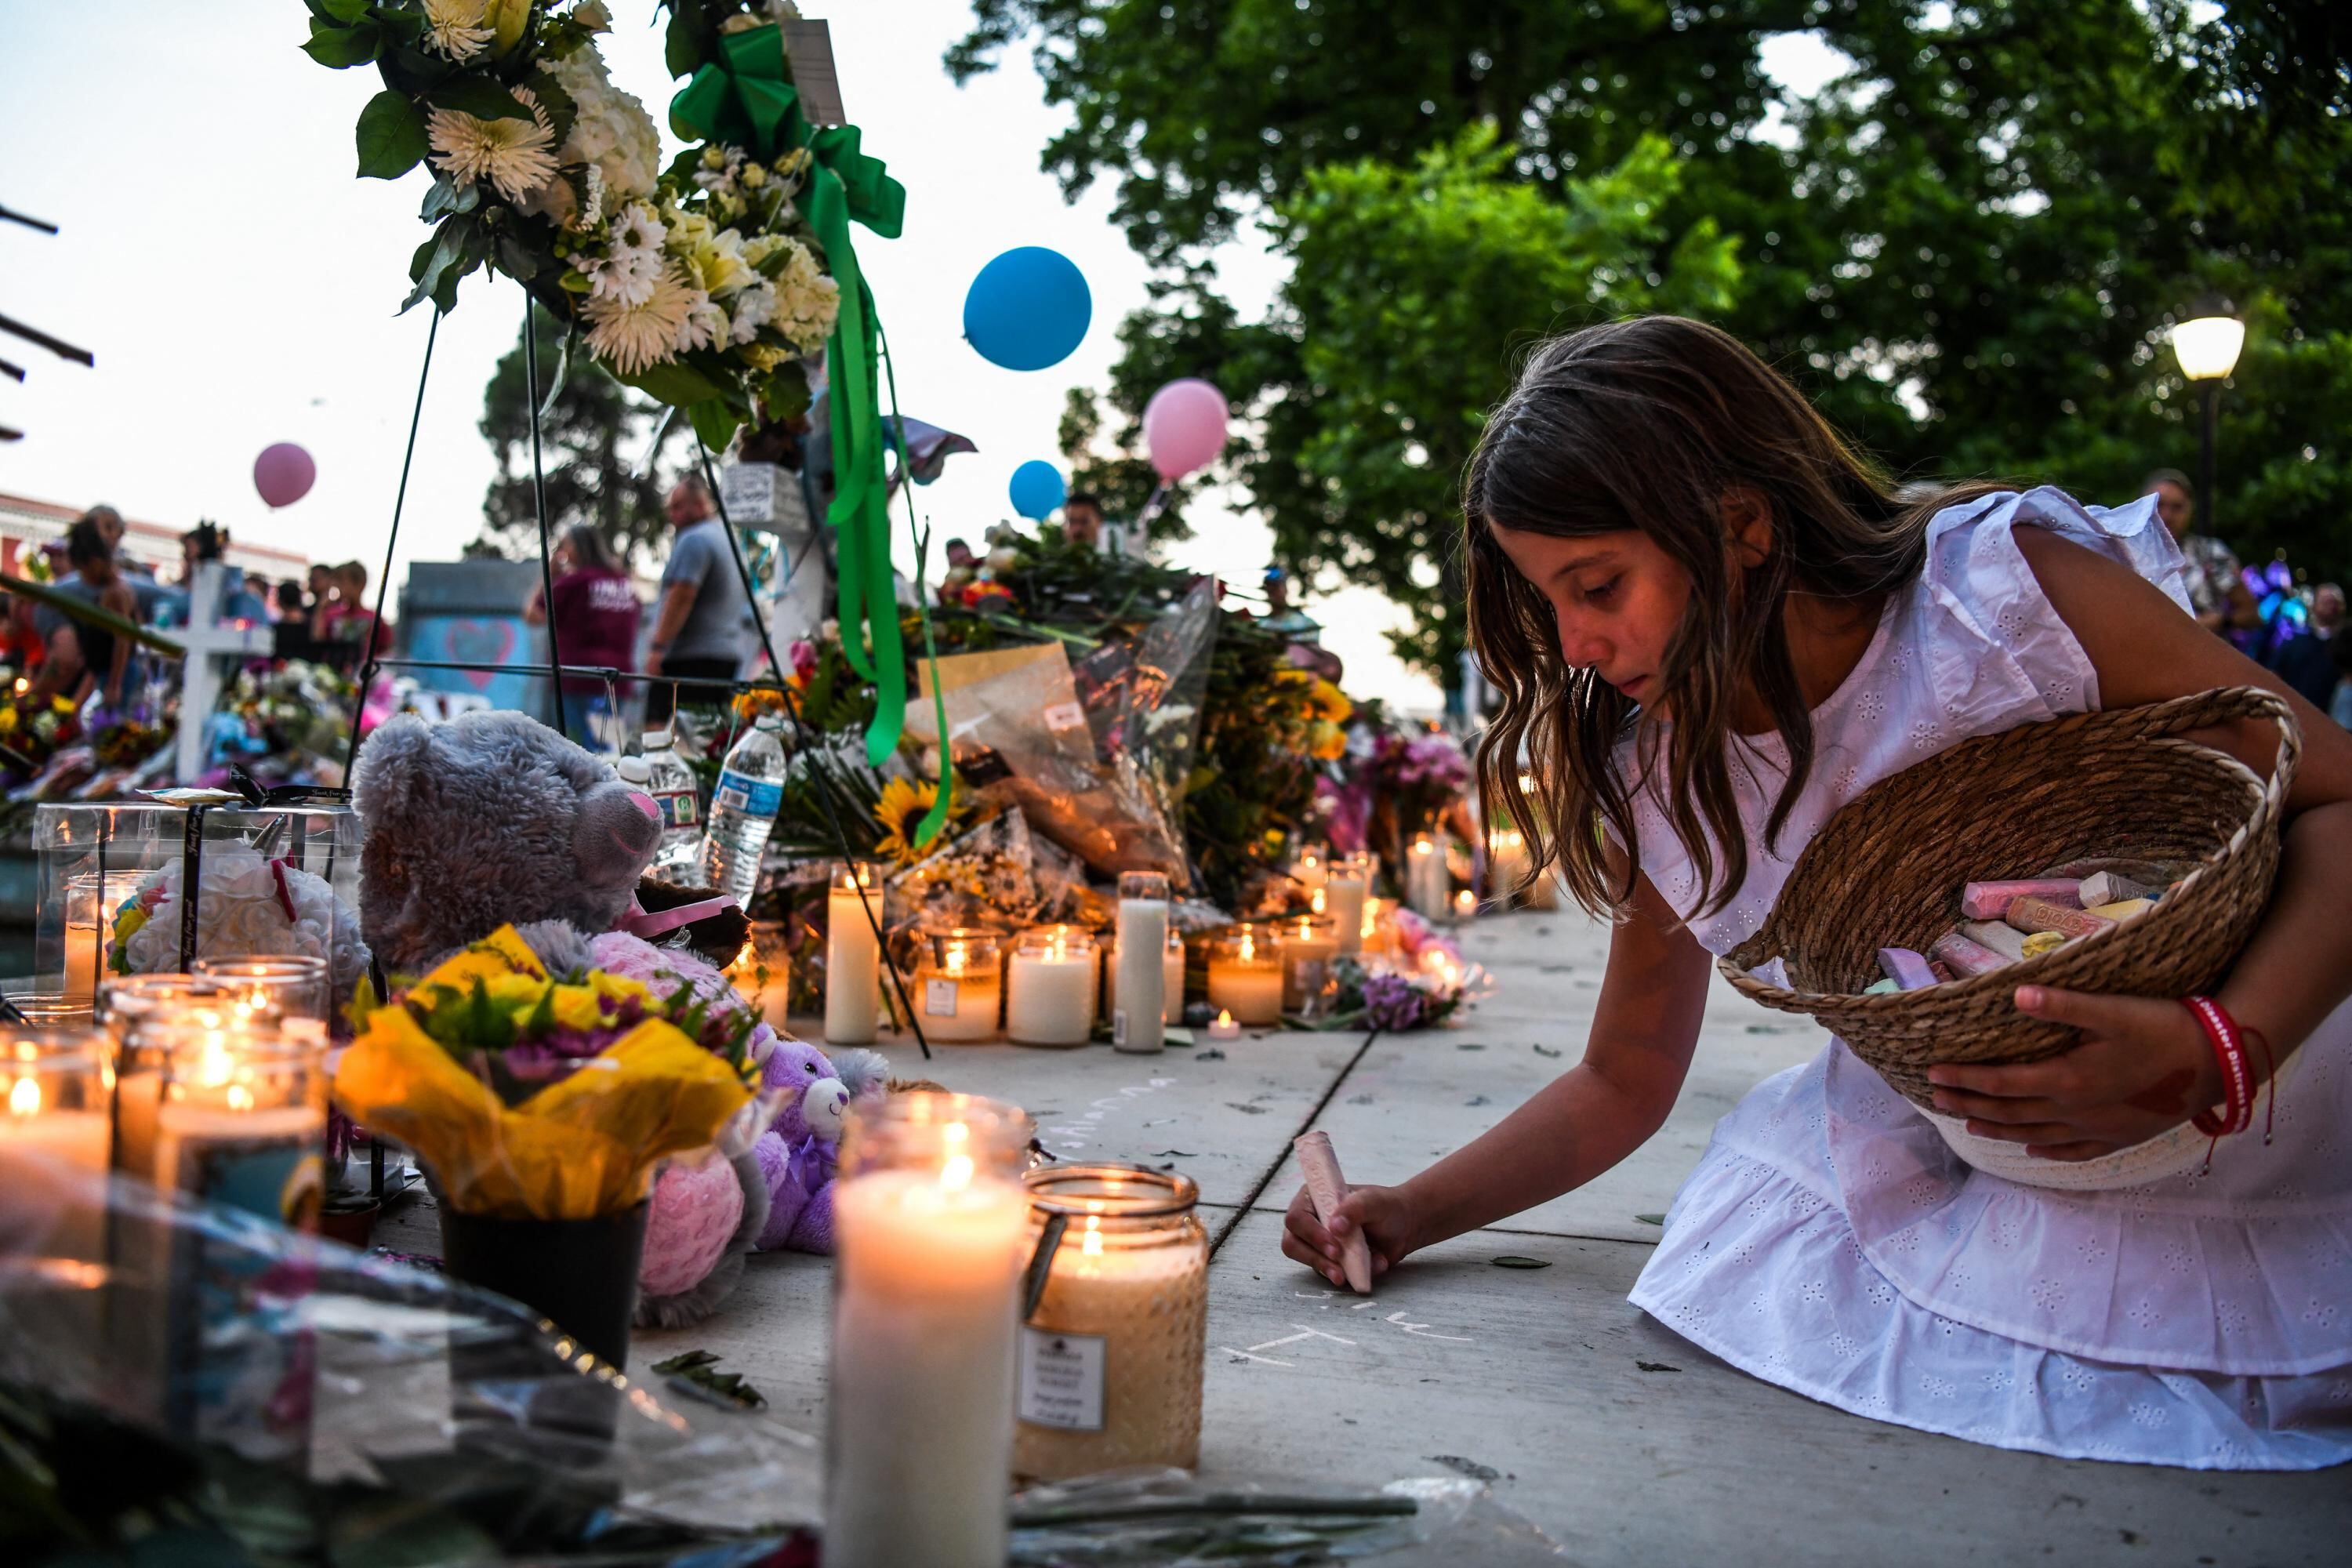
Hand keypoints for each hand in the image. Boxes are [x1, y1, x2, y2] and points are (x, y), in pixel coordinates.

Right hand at [1281, 1180, 1418, 1287]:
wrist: (1405, 1226)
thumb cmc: (1386, 1207)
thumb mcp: (1374, 1201)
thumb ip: (1355, 1209)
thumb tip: (1335, 1226)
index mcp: (1315, 1198)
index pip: (1297, 1217)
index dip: (1311, 1234)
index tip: (1334, 1247)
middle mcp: (1311, 1220)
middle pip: (1292, 1242)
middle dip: (1314, 1256)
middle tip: (1337, 1264)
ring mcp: (1318, 1243)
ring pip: (1307, 1261)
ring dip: (1326, 1270)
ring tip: (1347, 1275)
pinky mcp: (1330, 1261)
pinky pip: (1329, 1273)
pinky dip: (1348, 1275)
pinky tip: (1370, 1267)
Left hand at [1926, 986, 2225, 1160]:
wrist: (2218, 1064)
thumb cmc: (2163, 1028)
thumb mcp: (2112, 1010)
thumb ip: (2062, 1005)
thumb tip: (2016, 994)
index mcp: (2068, 1079)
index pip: (2001, 1083)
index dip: (1964, 1080)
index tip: (1932, 1075)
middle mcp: (2076, 1111)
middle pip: (2010, 1114)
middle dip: (1969, 1106)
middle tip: (1935, 1100)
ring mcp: (2098, 1129)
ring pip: (2035, 1136)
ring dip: (1998, 1130)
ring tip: (1968, 1124)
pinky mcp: (2120, 1137)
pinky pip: (2074, 1151)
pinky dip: (2047, 1152)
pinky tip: (2032, 1151)